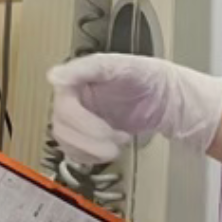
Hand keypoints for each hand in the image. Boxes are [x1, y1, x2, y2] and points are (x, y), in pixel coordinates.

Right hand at [47, 54, 221, 164]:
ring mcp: (79, 117)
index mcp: (79, 77)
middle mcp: (74, 97)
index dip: (74, 115)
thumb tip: (55, 76)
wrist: (166, 99)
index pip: (62, 99)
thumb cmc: (149, 77)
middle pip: (62, 124)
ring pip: (65, 141)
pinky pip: (74, 153)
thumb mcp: (124, 65)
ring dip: (91, 148)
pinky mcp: (85, 135)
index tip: (86, 124)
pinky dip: (91, 156)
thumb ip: (90, 67)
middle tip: (114, 137)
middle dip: (90, 136)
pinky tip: (111, 149)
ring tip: (117, 142)